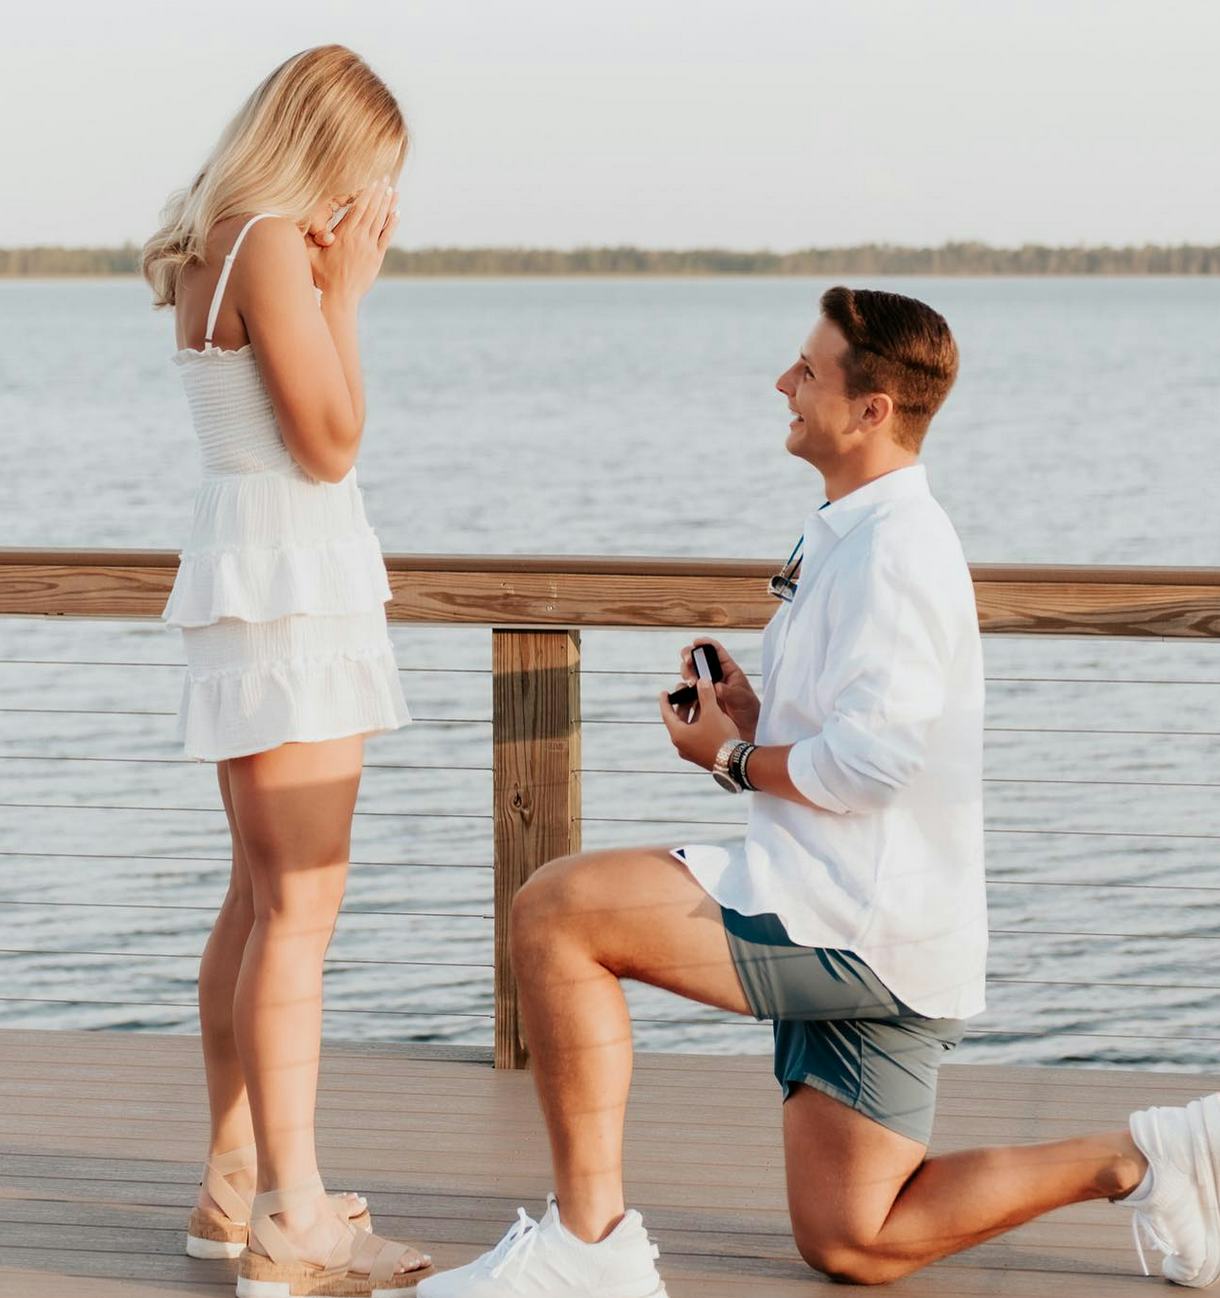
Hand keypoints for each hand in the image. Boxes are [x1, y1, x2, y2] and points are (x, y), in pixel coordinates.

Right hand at [306, 175, 398, 301]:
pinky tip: (397, 212)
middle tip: (385, 177)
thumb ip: (308, 235)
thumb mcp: (308, 253)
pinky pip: (387, 236)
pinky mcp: (377, 258)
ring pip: (381, 221)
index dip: (366, 192)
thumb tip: (299, 218)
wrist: (339, 298)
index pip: (358, 207)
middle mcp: (359, 238)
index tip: (372, 179)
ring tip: (393, 190)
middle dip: (379, 192)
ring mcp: (370, 248)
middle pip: (372, 210)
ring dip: (388, 204)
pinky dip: (392, 223)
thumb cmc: (320, 276)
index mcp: (344, 234)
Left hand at [658, 676, 740, 769]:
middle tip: (688, 692)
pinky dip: (700, 723)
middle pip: (679, 720)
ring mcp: (691, 751)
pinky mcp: (702, 755)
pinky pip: (696, 735)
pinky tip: (710, 715)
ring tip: (701, 700)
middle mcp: (682, 745)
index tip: (664, 692)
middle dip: (684, 704)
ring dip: (694, 713)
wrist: (735, 762)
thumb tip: (702, 682)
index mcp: (678, 735)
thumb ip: (705, 695)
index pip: (667, 714)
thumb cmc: (721, 737)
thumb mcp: (712, 712)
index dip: (665, 701)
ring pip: (689, 727)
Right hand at [678, 638, 759, 741]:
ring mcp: (704, 689)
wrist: (745, 732)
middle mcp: (714, 677)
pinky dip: (682, 694)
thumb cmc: (749, 712)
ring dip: (686, 675)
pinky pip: (685, 695)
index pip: (715, 652)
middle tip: (689, 662)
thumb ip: (730, 691)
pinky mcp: (697, 702)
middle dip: (689, 658)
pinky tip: (684, 696)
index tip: (696, 642)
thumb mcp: (743, 699)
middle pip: (697, 661)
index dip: (705, 644)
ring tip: (691, 683)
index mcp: (727, 671)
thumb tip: (716, 686)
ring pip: (689, 676)